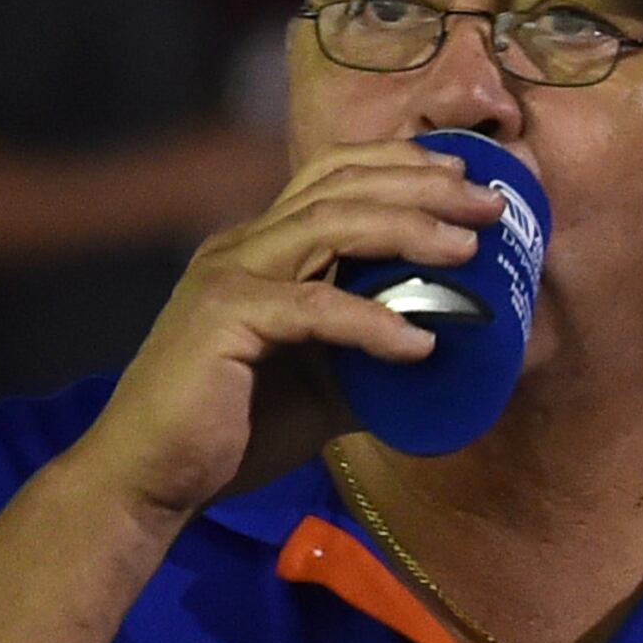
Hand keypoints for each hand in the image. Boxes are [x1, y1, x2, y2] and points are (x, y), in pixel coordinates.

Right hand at [66, 141, 506, 522]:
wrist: (152, 478)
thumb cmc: (235, 432)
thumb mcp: (324, 385)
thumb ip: (372, 356)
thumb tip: (449, 353)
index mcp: (261, 248)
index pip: (333, 177)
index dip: (400, 164)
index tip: (468, 177)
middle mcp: (242, 246)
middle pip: (340, 186)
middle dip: (421, 184)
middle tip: (490, 202)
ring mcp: (229, 276)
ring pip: (329, 225)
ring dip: (406, 230)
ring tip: (467, 249)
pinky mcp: (224, 320)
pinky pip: (313, 307)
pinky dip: (371, 321)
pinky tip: (420, 343)